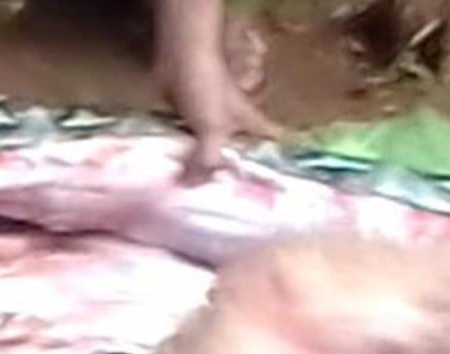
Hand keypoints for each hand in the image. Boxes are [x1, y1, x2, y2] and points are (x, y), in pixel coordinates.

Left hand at [154, 0, 282, 183]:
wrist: (180, 59)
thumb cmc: (207, 89)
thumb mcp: (214, 128)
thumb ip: (207, 159)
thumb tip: (193, 187)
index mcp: (249, 120)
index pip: (273, 137)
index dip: (277, 156)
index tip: (276, 181)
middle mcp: (232, 121)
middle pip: (237, 148)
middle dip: (230, 170)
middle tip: (222, 198)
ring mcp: (209, 117)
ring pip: (208, 146)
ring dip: (199, 163)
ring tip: (192, 191)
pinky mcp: (186, 115)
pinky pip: (184, 139)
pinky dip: (178, 151)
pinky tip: (172, 171)